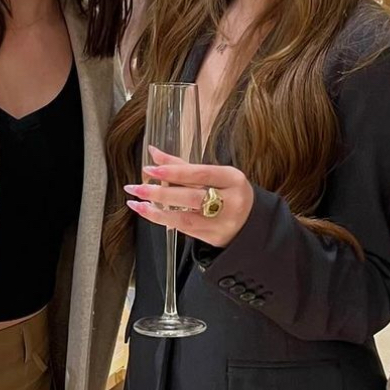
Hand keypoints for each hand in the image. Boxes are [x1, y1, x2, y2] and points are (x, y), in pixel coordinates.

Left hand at [125, 145, 253, 247]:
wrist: (252, 222)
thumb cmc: (230, 193)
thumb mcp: (215, 175)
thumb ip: (183, 165)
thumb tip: (153, 153)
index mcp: (233, 179)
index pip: (200, 173)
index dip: (174, 171)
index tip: (150, 169)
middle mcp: (231, 201)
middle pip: (191, 197)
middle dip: (160, 193)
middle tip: (136, 188)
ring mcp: (223, 222)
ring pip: (185, 217)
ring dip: (156, 211)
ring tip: (136, 204)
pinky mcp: (214, 237)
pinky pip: (185, 229)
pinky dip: (165, 220)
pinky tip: (150, 213)